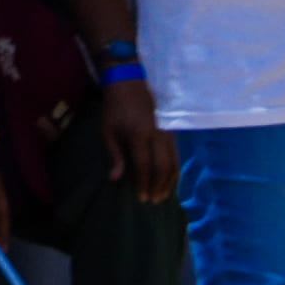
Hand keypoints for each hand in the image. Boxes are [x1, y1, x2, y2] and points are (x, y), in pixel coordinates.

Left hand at [100, 78, 177, 206]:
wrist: (129, 83)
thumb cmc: (115, 109)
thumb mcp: (108, 131)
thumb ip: (114, 155)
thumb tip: (116, 179)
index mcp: (139, 135)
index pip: (145, 166)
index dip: (144, 184)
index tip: (142, 198)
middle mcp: (157, 135)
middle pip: (163, 167)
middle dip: (159, 186)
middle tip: (154, 201)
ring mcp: (167, 132)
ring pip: (174, 162)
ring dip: (170, 181)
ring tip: (164, 196)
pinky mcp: (172, 131)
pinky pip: (177, 155)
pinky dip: (175, 170)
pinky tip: (170, 180)